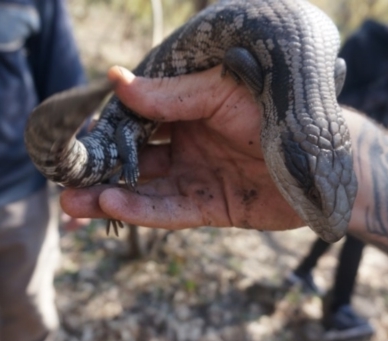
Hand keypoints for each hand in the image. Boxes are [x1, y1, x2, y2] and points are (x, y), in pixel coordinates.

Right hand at [60, 66, 303, 230]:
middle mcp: (188, 146)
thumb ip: (172, 96)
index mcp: (188, 114)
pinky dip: (144, 211)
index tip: (78, 142)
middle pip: (137, 162)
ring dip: (113, 197)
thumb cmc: (275, 113)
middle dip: (103, 172)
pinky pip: (172, 210)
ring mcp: (198, 178)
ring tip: (75, 204)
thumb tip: (117, 81)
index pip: (138, 124)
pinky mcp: (212, 207)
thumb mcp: (220, 93)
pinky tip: (114, 208)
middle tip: (67, 181)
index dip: (108, 133)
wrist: (320, 158)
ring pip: (148, 191)